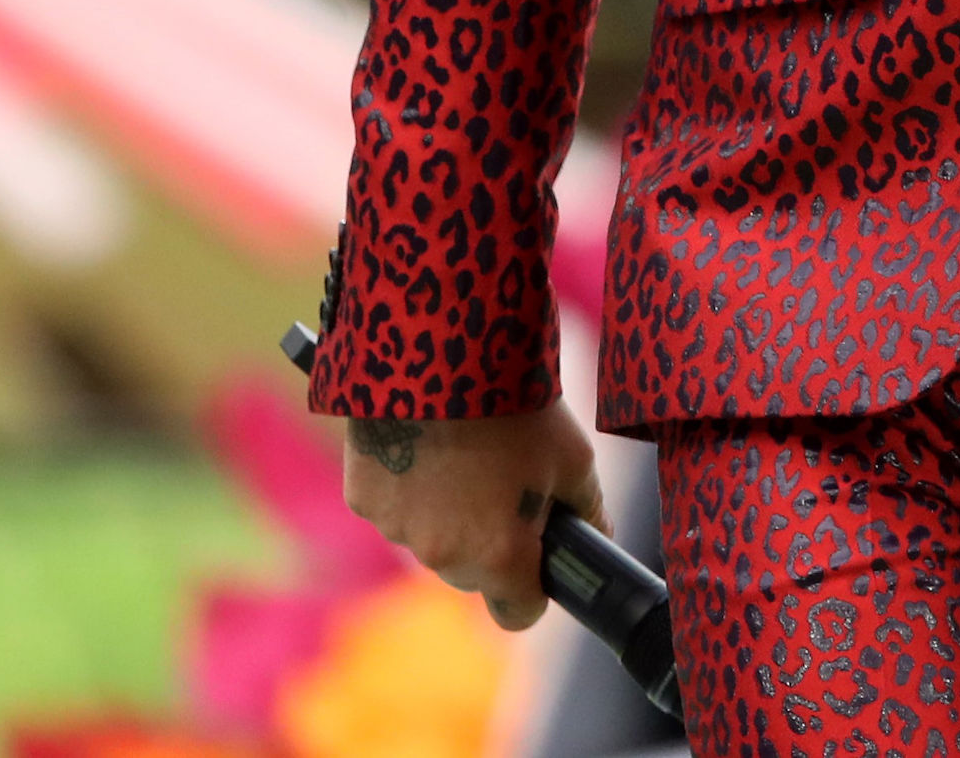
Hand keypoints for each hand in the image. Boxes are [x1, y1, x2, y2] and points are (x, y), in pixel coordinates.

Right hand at [339, 402, 605, 631]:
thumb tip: (596, 540)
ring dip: (444, 513)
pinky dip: (407, 484)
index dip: (532, 589)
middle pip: (473, 573)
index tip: (537, 559)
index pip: (518, 613)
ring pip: (430, 540)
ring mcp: (397, 529)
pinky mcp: (362, 497)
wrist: (443, 345)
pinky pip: (392, 507)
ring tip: (463, 450)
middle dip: (488, 542)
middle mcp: (444, 556)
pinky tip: (423, 439)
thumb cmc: (517, 402)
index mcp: (500, 556)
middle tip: (502, 482)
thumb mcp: (572, 456)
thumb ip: (587, 512)